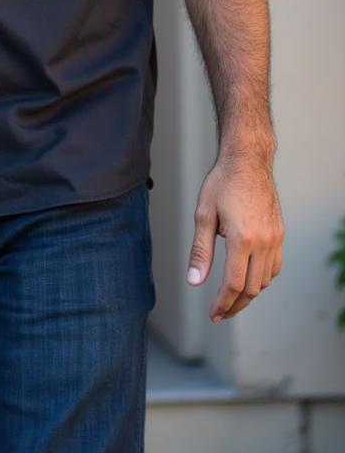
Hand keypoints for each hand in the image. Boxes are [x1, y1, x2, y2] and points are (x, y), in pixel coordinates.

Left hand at [186, 152, 284, 320]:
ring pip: (266, 280)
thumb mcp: (204, 215)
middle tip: (219, 313)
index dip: (223, 304)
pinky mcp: (280, 233)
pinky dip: (262, 278)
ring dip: (249, 293)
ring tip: (231, 298)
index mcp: (242, 239)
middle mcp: (264, 242)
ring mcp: (275, 238)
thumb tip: (194, 282)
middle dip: (235, 305)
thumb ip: (200, 251)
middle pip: (252, 288)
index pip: (234, 284)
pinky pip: (275, 267)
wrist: (248, 160)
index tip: (213, 314)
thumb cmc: (222, 183)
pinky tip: (248, 277)